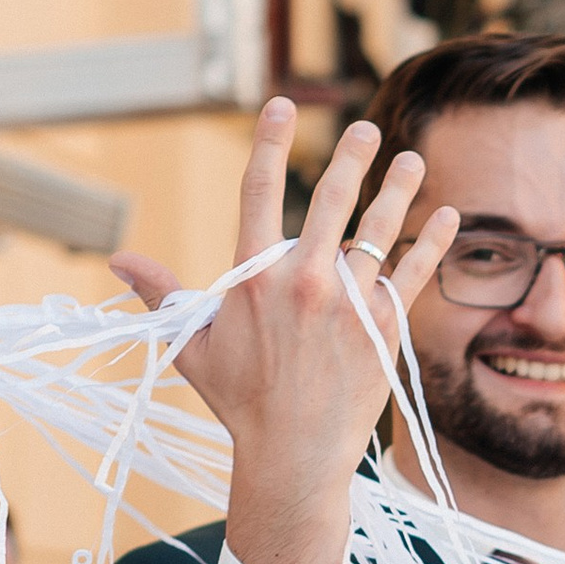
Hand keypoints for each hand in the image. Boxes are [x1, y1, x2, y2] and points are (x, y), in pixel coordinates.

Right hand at [113, 100, 457, 563]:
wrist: (293, 457)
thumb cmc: (239, 402)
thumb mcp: (191, 345)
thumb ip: (161, 294)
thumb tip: (117, 259)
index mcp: (254, 278)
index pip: (259, 192)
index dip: (271, 142)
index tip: (284, 106)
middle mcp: (304, 282)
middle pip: (332, 200)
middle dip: (351, 158)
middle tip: (366, 130)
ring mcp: (350, 303)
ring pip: (378, 231)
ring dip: (399, 190)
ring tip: (411, 160)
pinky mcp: (385, 328)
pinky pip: (413, 273)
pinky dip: (432, 242)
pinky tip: (447, 216)